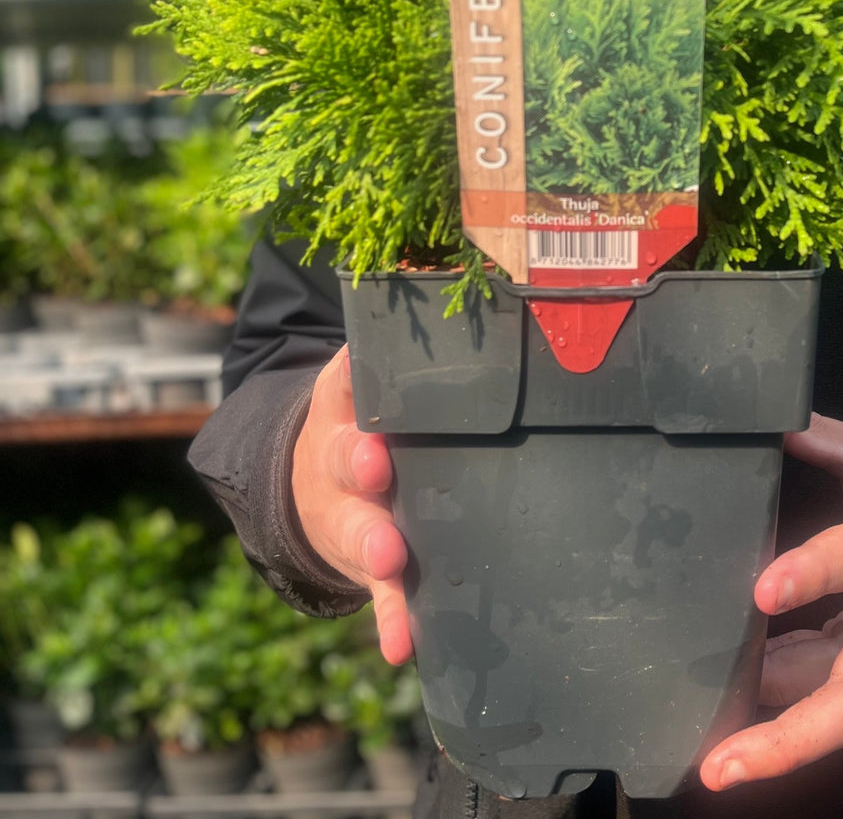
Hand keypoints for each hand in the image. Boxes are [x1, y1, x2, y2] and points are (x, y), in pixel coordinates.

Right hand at [291, 345, 411, 663]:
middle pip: (346, 459)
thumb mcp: (362, 385)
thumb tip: (440, 288)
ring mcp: (351, 515)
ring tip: (389, 557)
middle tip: (377, 468)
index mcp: (344, 407)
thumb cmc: (364, 422)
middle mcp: (340, 459)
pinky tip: (400, 647)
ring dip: (373, 544)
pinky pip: (381, 593)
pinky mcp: (370, 563)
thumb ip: (391, 356)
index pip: (345, 386)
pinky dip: (390, 620)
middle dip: (360, 464)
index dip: (355, 387)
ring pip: (359, 528)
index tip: (371, 386)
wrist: (310, 485)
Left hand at [699, 413, 842, 790]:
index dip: (811, 575)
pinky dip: (784, 699)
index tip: (762, 590)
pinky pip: (833, 691)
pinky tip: (735, 703)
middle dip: (788, 740)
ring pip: (839, 707)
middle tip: (723, 767)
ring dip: (775, 733)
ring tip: (710, 756)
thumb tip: (762, 415)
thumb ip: (822, 437)